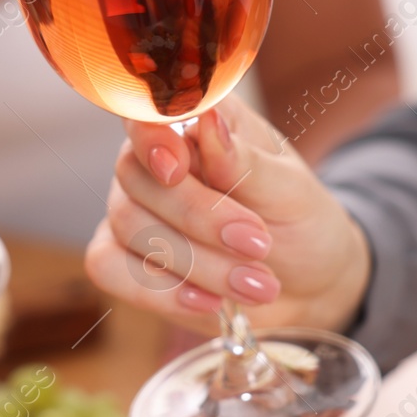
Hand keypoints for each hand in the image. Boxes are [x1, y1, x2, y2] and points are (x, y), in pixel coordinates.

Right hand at [85, 95, 370, 335]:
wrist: (308, 286)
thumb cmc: (299, 222)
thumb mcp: (289, 189)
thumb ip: (243, 160)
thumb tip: (208, 121)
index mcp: (194, 124)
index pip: (147, 113)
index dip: (151, 139)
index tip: (178, 168)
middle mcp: (153, 162)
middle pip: (135, 176)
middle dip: (196, 217)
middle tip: (257, 243)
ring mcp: (133, 210)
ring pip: (127, 225)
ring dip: (195, 262)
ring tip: (256, 285)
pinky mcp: (124, 260)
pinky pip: (109, 268)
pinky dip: (159, 291)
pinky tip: (207, 302)